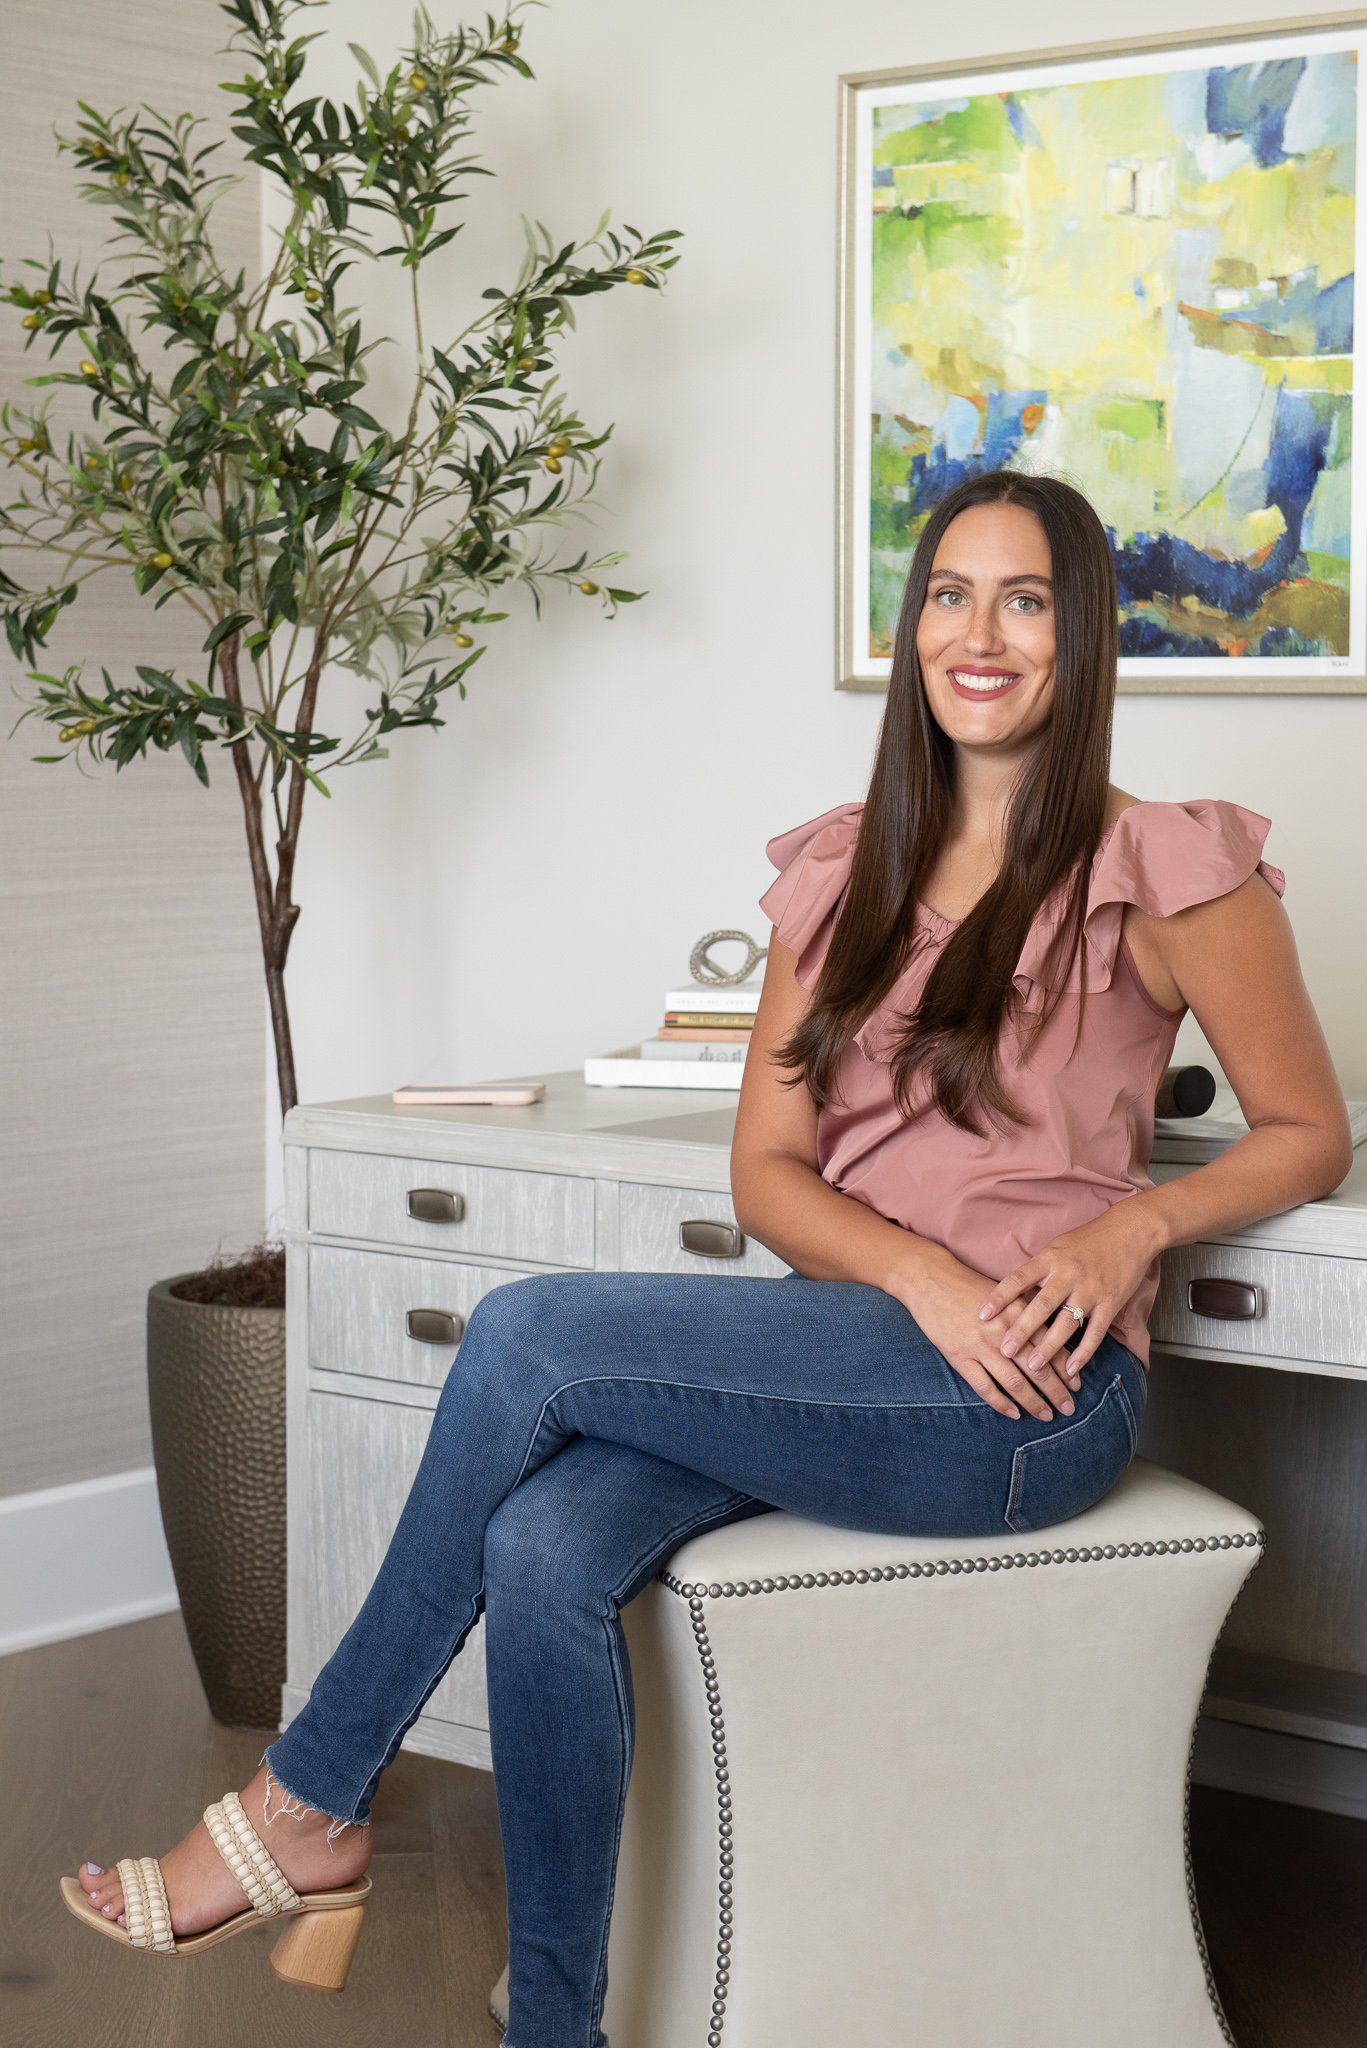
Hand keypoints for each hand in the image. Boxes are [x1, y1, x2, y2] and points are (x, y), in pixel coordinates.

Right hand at [888, 1246, 1081, 1421]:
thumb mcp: (1005, 1294)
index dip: (1066, 1369)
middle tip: (1070, 1408)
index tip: (1077, 1386)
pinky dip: (1001, 1403)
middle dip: (1057, 1392)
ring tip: (1046, 1415)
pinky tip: (1013, 1414)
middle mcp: (1004, 1331)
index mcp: (1018, 1313)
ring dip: (1033, 1402)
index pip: (1050, 1347)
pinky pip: (984, 1387)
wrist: (930, 1279)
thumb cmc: (969, 1286)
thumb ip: (1027, 1314)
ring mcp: (980, 1345)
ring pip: (1014, 1382)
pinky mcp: (959, 1356)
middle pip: (1037, 1369)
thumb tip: (1053, 1338)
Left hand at [974, 1202, 1162, 1383]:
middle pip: (1041, 1306)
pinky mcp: (1111, 1302)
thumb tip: (1013, 1293)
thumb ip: (1038, 1270)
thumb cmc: (1088, 1240)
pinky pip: (1096, 1331)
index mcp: (1050, 1259)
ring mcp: (1091, 1289)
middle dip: (1022, 1330)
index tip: (982, 1315)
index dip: (999, 1297)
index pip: (1018, 1279)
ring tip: (1032, 1367)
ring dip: (1049, 1347)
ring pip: (1067, 1323)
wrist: (1131, 1231)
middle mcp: (1068, 1274)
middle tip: (1004, 1351)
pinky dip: (1084, 1352)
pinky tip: (1071, 1369)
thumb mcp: (1057, 1247)